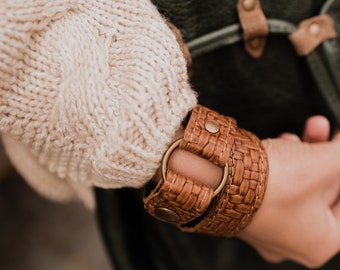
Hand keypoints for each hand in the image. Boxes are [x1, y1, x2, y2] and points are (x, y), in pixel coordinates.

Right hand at [239, 116, 339, 267]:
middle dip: (326, 158)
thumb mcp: (322, 163)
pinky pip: (275, 188)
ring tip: (302, 133)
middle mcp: (292, 241)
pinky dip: (282, 166)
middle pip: (323, 193)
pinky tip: (283, 144)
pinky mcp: (247, 211)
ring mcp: (266, 227)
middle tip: (325, 132)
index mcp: (319, 243)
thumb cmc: (269, 183)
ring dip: (304, 156)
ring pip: (297, 187)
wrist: (212, 177)